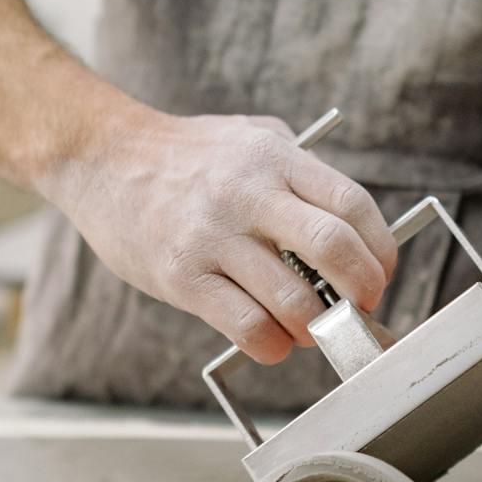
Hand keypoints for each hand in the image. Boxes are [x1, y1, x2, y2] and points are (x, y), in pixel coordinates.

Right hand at [42, 109, 398, 363]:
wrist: (102, 158)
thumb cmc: (185, 154)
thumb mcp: (250, 136)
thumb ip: (300, 169)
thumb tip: (352, 224)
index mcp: (275, 158)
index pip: (352, 205)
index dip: (380, 249)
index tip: (380, 273)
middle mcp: (248, 194)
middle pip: (333, 248)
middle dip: (362, 290)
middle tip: (360, 307)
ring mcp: (213, 237)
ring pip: (292, 299)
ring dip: (315, 326)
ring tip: (311, 328)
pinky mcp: (182, 276)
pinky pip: (246, 325)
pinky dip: (273, 345)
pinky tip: (274, 342)